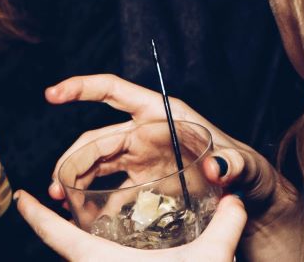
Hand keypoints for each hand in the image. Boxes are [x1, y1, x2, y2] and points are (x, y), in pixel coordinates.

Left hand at [15, 189, 245, 261]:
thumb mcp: (211, 260)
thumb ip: (225, 226)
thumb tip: (236, 198)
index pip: (55, 234)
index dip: (34, 214)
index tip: (20, 197)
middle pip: (66, 251)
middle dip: (59, 232)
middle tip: (57, 210)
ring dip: (79, 252)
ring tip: (83, 234)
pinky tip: (114, 258)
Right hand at [45, 75, 303, 259]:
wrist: (250, 200)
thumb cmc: (249, 171)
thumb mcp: (245, 164)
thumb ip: (232, 164)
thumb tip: (217, 168)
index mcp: (162, 115)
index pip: (113, 91)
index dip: (81, 88)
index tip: (53, 94)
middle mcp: (146, 132)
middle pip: (97, 138)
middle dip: (72, 159)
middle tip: (58, 186)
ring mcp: (141, 157)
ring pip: (96, 162)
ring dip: (75, 179)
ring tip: (61, 200)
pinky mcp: (142, 182)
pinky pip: (110, 187)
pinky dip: (94, 200)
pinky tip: (83, 216)